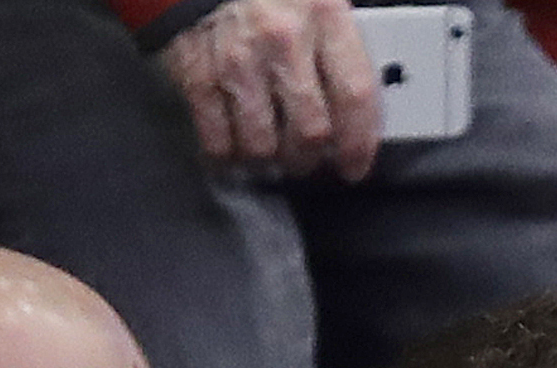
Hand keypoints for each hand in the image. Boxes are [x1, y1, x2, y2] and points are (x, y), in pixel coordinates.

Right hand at [161, 0, 383, 180]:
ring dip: (269, 159)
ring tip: (269, 150)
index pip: (355, 95)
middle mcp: (283, 38)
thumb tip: (357, 98)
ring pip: (263, 144)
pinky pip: (218, 139)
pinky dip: (227, 152)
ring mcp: (238, 59)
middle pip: (310, 131)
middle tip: (307, 158)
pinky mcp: (197, 72)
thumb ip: (339, 41)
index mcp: (324, 13)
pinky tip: (233, 144)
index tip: (355, 164)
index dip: (359, 143)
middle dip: (311, 158)